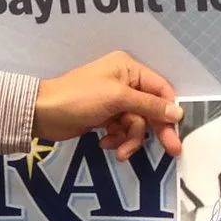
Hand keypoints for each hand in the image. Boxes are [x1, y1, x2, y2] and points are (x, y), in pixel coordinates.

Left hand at [33, 52, 183, 159]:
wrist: (42, 114)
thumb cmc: (78, 99)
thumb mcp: (118, 99)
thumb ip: (149, 105)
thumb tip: (177, 112)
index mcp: (129, 68)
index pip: (160, 89)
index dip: (168, 111)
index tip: (175, 131)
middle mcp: (125, 82)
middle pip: (150, 109)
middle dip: (153, 130)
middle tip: (172, 151)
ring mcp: (114, 100)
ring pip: (137, 123)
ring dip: (130, 138)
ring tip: (118, 149)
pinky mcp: (105, 116)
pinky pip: (123, 130)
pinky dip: (117, 139)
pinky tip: (104, 143)